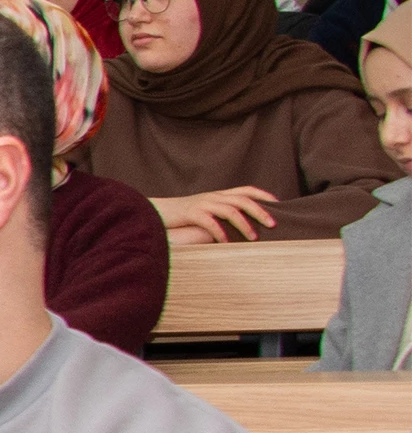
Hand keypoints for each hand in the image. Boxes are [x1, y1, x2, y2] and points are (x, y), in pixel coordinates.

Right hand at [152, 186, 278, 240]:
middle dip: (261, 212)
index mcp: (217, 194)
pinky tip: (227, 243)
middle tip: (274, 225)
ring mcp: (202, 204)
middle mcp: (213, 196)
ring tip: (254, 238)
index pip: (246, 189)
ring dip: (245, 224)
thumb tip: (238, 225)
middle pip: (243, 200)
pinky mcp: (191, 213)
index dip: (263, 195)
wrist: (152, 212)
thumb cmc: (179, 216)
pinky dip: (221, 233)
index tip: (278, 204)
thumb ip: (219, 213)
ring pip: (230, 210)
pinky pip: (210, 222)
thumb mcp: (203, 210)